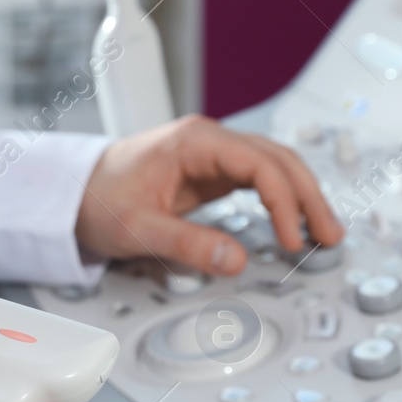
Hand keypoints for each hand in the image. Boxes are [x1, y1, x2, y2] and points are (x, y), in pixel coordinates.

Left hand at [75, 115, 342, 275]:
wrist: (72, 194)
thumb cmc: (98, 200)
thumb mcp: (140, 229)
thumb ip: (189, 245)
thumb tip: (237, 261)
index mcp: (194, 142)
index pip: (259, 163)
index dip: (284, 201)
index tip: (290, 237)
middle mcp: (208, 140)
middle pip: (278, 160)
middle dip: (308, 197)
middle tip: (329, 235)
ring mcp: (211, 154)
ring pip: (273, 167)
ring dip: (301, 197)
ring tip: (323, 232)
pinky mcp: (209, 171)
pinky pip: (258, 180)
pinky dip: (281, 200)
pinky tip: (294, 222)